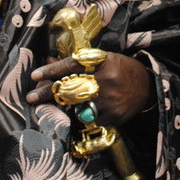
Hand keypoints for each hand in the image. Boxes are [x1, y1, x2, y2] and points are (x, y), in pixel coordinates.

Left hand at [25, 51, 151, 126]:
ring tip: (48, 107)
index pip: (73, 65)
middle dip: (48, 92)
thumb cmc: (121, 69)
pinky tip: (76, 114)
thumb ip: (78, 62)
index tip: (35, 75)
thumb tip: (49, 61)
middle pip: (71, 87)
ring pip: (77, 106)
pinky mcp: (113, 117)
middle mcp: (106, 81)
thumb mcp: (103, 59)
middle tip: (30, 97)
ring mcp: (110, 101)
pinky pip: (89, 119)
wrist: (148, 86)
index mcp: (103, 62)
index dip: (52, 70)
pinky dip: (79, 117)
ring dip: (61, 107)